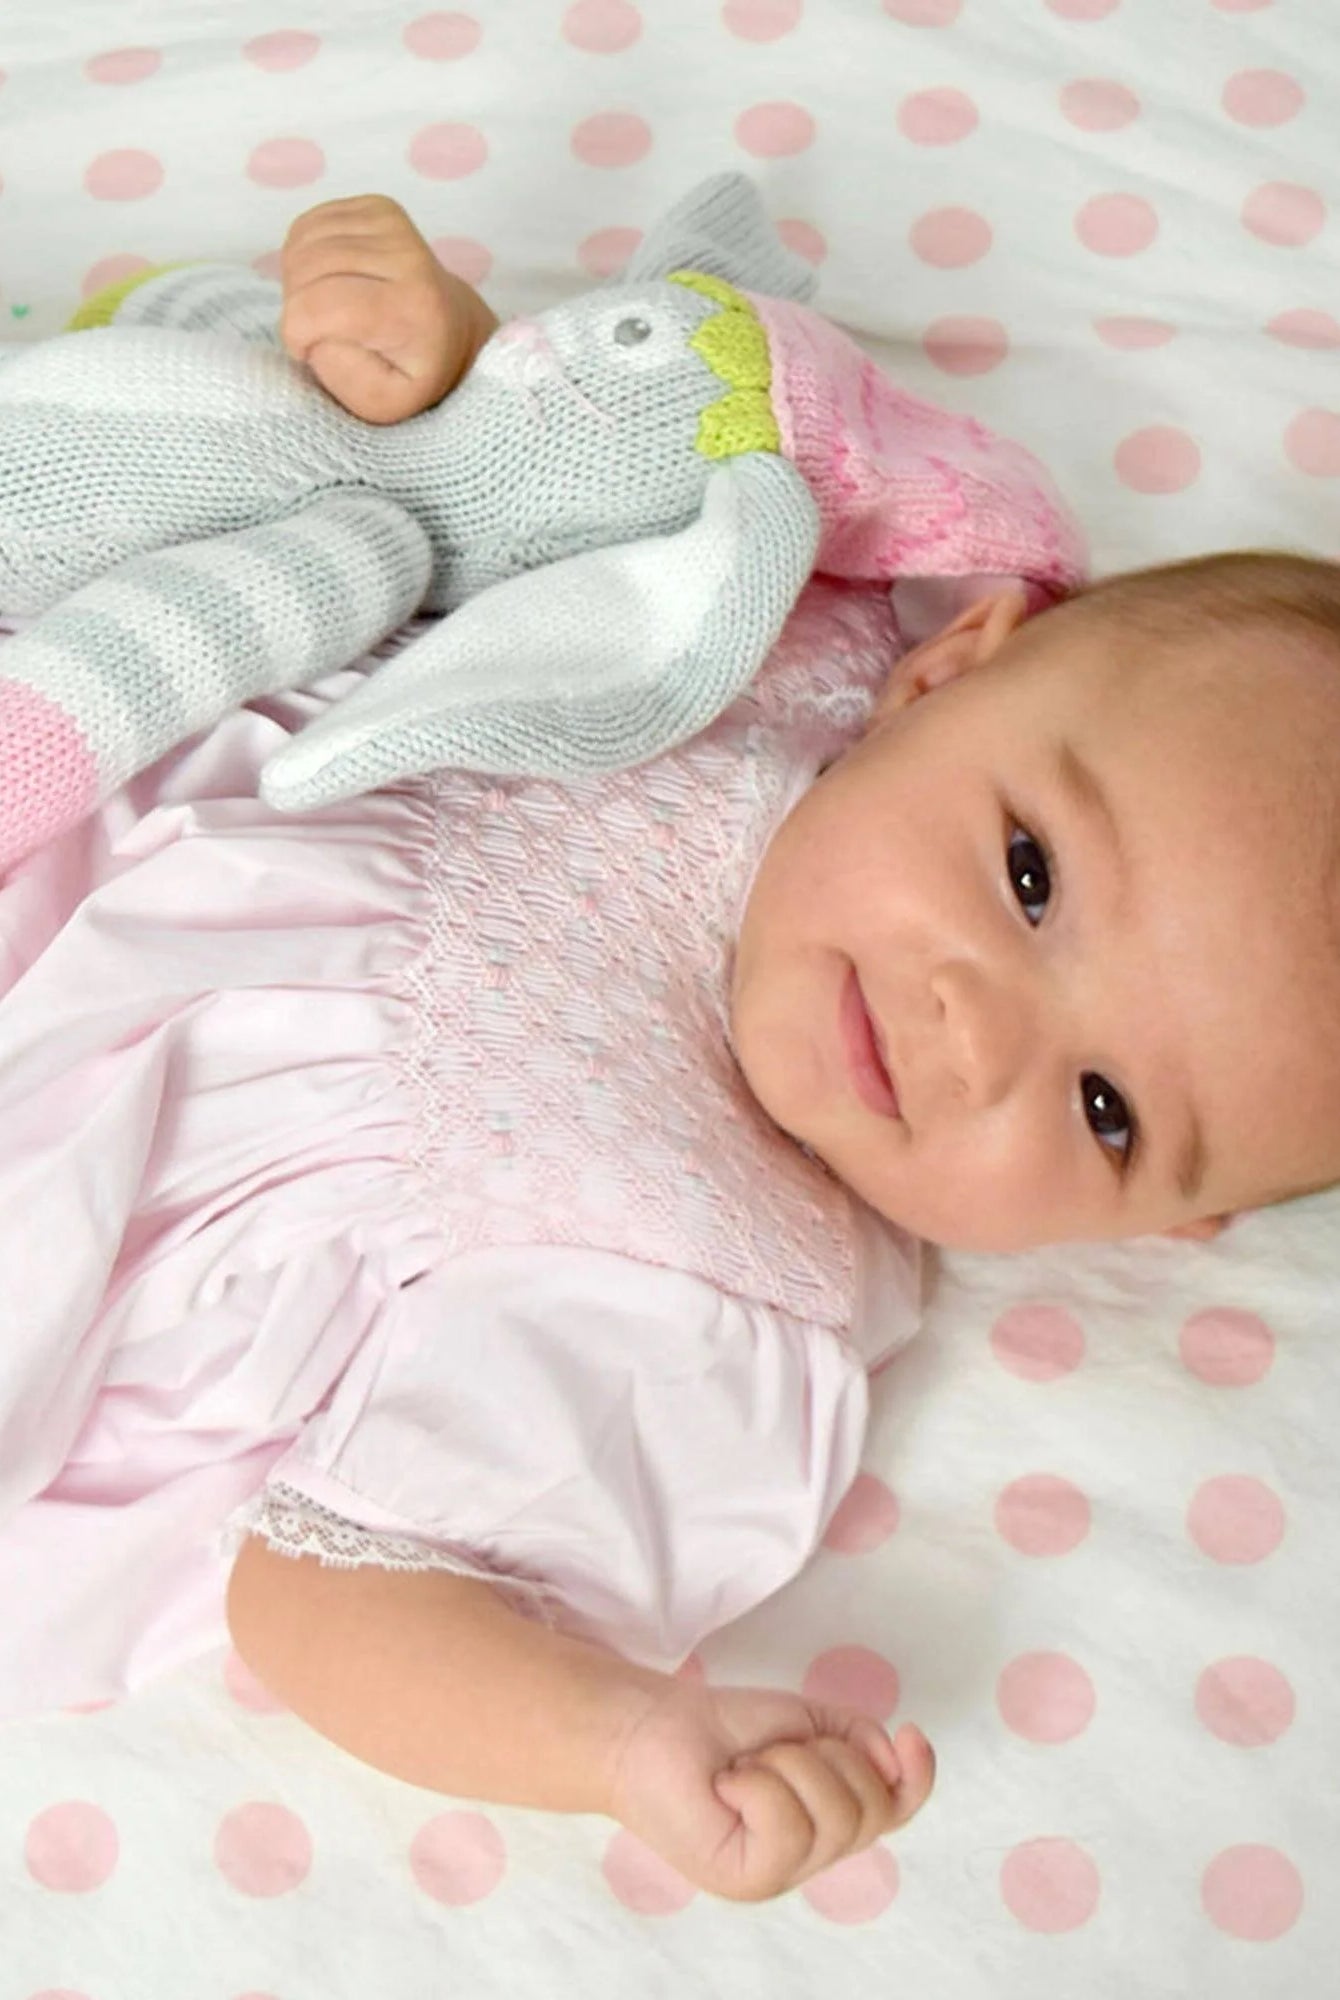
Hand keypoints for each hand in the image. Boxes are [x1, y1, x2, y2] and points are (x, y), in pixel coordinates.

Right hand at [279, 193, 498, 423]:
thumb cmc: (414, 372)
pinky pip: (308, 225)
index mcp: (411, 306)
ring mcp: (392, 223)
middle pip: (306, 269)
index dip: (296, 331)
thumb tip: (317, 333)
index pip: (319, 304)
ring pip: (302, 245)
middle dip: (295, 306)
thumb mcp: (386, 402)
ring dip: (297, 281)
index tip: (307, 351)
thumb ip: (346, 378)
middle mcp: (406, 255)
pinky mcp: (376, 206)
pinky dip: (304, 256)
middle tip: (317, 331)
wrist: (452, 329)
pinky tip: (328, 279)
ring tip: (324, 307)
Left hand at [608, 1676, 934, 1902]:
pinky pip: (789, 1827)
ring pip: (836, 1816)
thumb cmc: (724, 1728)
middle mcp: (810, 1856)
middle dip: (830, 1754)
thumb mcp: (808, 1721)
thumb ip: (859, 1739)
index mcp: (828, 1820)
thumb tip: (896, 1760)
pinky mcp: (748, 1881)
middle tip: (775, 1747)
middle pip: (871, 1808)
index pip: (895, 1810)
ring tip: (748, 1766)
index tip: (912, 1733)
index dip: (918, 1777)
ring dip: (791, 1765)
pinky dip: (760, 1785)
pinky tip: (729, 1783)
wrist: (652, 1727)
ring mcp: (780, 1875)